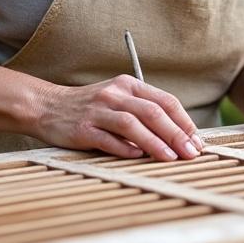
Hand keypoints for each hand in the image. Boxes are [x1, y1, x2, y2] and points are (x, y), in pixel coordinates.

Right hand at [35, 75, 203, 160]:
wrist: (47, 106)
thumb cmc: (90, 107)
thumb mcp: (118, 99)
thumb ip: (144, 111)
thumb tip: (177, 136)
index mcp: (128, 85)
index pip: (165, 101)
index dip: (184, 121)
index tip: (196, 141)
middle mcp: (115, 94)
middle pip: (153, 112)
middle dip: (176, 133)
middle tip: (191, 152)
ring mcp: (97, 111)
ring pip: (132, 125)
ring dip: (155, 142)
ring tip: (171, 157)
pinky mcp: (82, 129)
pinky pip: (108, 139)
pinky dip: (125, 148)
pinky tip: (138, 157)